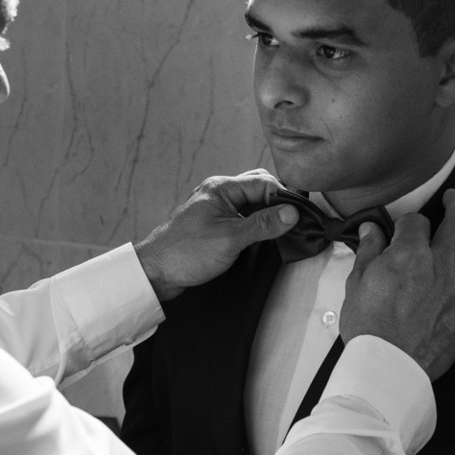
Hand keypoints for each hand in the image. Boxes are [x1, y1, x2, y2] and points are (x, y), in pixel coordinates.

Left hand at [135, 170, 300, 300]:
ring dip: (266, 215)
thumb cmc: (185, 253)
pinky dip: (254, 224)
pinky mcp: (212, 224)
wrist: (155, 272)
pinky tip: (262, 237)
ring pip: (250, 204)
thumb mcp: (230, 238)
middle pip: (258, 189)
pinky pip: (240, 217)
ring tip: (281, 231)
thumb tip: (292, 213)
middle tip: (292, 222)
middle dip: (277, 203)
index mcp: (221, 188)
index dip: (284, 198)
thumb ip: (263, 224)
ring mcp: (214, 208)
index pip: (263, 182)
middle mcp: (217, 193)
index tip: (300, 216)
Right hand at [340, 189, 454, 380]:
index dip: (407, 220)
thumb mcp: (357, 283)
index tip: (401, 227)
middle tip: (454, 198)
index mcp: (408, 254)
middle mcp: (440, 264)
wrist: (389, 363)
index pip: (415, 221)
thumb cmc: (369, 327)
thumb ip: (369, 251)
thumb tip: (370, 229)